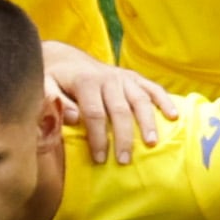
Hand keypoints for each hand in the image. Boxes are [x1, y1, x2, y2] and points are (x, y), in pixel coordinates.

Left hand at [39, 44, 175, 162]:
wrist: (67, 58)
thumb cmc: (55, 80)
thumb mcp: (45, 86)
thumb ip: (54, 101)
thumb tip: (73, 118)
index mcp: (85, 82)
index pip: (94, 113)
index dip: (97, 138)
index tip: (100, 159)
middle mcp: (107, 78)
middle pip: (119, 110)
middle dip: (123, 137)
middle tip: (125, 160)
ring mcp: (123, 77)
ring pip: (139, 99)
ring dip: (147, 122)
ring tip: (152, 143)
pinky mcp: (134, 78)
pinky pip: (152, 88)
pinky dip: (164, 100)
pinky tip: (173, 116)